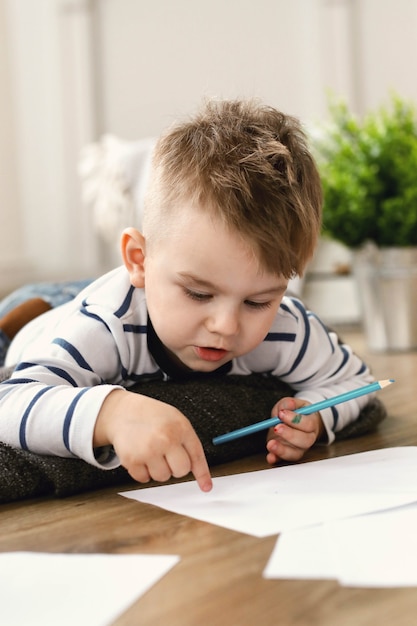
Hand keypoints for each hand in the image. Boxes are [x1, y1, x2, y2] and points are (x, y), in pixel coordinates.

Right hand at [94, 389, 212, 491]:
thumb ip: (187, 442)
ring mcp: (148, 450)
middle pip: (181, 471)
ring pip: (162, 477)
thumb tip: (195, 468)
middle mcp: (166, 439)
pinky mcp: (132, 460)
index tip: (206, 487)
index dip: (202, 474)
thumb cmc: (152, 416)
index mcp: (180, 428)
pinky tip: (141, 455)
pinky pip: (144, 479)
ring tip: (152, 451)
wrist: (123, 411)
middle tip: (167, 455)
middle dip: (176, 467)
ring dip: (158, 469)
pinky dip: (143, 471)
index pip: (196, 456)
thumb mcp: (176, 420)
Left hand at [265, 396, 324, 464]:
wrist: (293, 424)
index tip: (281, 413)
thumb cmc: (294, 413)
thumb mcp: (292, 404)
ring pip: (295, 453)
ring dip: (282, 450)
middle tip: (276, 427)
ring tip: (271, 444)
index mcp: (312, 423)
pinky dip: (276, 459)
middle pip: (304, 440)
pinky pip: (283, 460)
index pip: (308, 424)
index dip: (295, 420)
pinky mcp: (288, 454)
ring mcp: (299, 448)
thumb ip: (289, 403)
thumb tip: (288, 405)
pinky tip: (270, 457)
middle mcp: (308, 438)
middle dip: (289, 435)